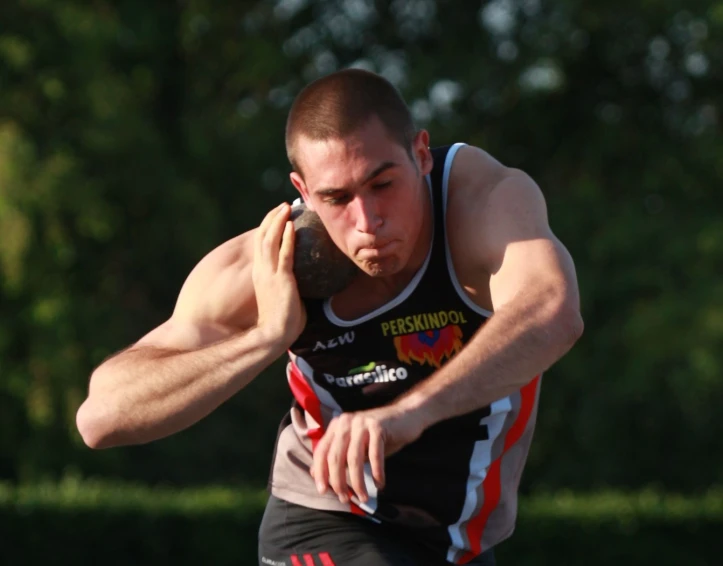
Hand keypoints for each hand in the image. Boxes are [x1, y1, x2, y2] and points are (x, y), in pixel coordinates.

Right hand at [252, 203, 305, 347]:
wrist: (274, 335)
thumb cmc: (283, 323)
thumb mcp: (286, 298)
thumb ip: (292, 285)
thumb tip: (310, 280)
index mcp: (260, 275)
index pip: (261, 246)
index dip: (268, 229)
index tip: (277, 218)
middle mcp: (261, 271)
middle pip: (262, 237)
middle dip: (271, 219)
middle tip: (282, 206)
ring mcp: (269, 274)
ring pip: (270, 240)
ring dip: (277, 221)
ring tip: (285, 208)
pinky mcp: (281, 279)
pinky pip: (284, 253)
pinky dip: (287, 237)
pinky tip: (292, 225)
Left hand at [310, 405, 425, 503]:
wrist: (405, 416)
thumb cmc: (379, 436)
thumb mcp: (356, 446)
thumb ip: (338, 457)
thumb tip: (315, 475)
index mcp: (337, 426)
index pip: (321, 451)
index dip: (320, 472)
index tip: (323, 491)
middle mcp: (346, 422)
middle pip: (335, 457)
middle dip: (338, 481)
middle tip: (344, 498)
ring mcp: (362, 423)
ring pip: (354, 458)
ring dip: (357, 482)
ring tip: (363, 497)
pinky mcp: (379, 427)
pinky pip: (375, 455)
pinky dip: (376, 472)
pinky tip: (379, 484)